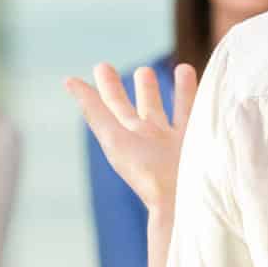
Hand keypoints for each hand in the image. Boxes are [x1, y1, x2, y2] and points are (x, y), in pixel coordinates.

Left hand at [65, 63, 197, 210]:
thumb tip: (68, 80)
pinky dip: (195, 95)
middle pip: (142, 107)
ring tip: (181, 67)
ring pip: (173, 109)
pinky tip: (197, 77)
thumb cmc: (147, 172)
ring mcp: (175, 141)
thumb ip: (94, 109)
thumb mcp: (114, 137)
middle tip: (135, 69)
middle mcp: (150, 139)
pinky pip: (197, 112)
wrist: (184, 200)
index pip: (113, 107)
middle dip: (138, 88)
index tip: (102, 66)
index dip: (106, 88)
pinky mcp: (198, 140)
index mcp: (127, 139)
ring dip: (178, 90)